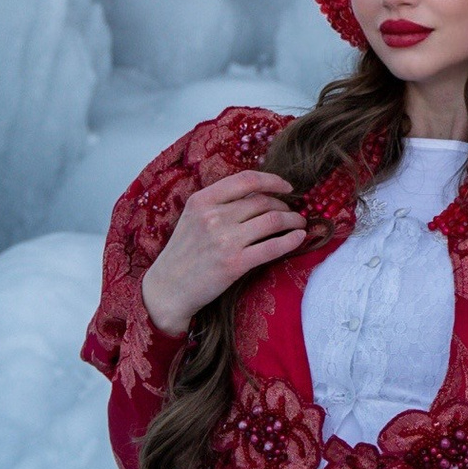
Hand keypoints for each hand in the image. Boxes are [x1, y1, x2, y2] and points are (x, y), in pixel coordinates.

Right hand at [140, 170, 307, 335]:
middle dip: (284, 206)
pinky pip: (273, 247)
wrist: (168, 289)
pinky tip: (299, 238)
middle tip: (292, 213)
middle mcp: (213, 216)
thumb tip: (258, 195)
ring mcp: (225, 240)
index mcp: (202, 200)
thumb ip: (219, 204)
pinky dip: (291, 240)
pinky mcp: (235, 264)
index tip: (287, 187)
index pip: (246, 180)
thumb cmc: (183, 254)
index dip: (272, 180)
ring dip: (292, 220)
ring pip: (273, 220)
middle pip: (263, 201)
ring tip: (299, 224)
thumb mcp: (192, 218)